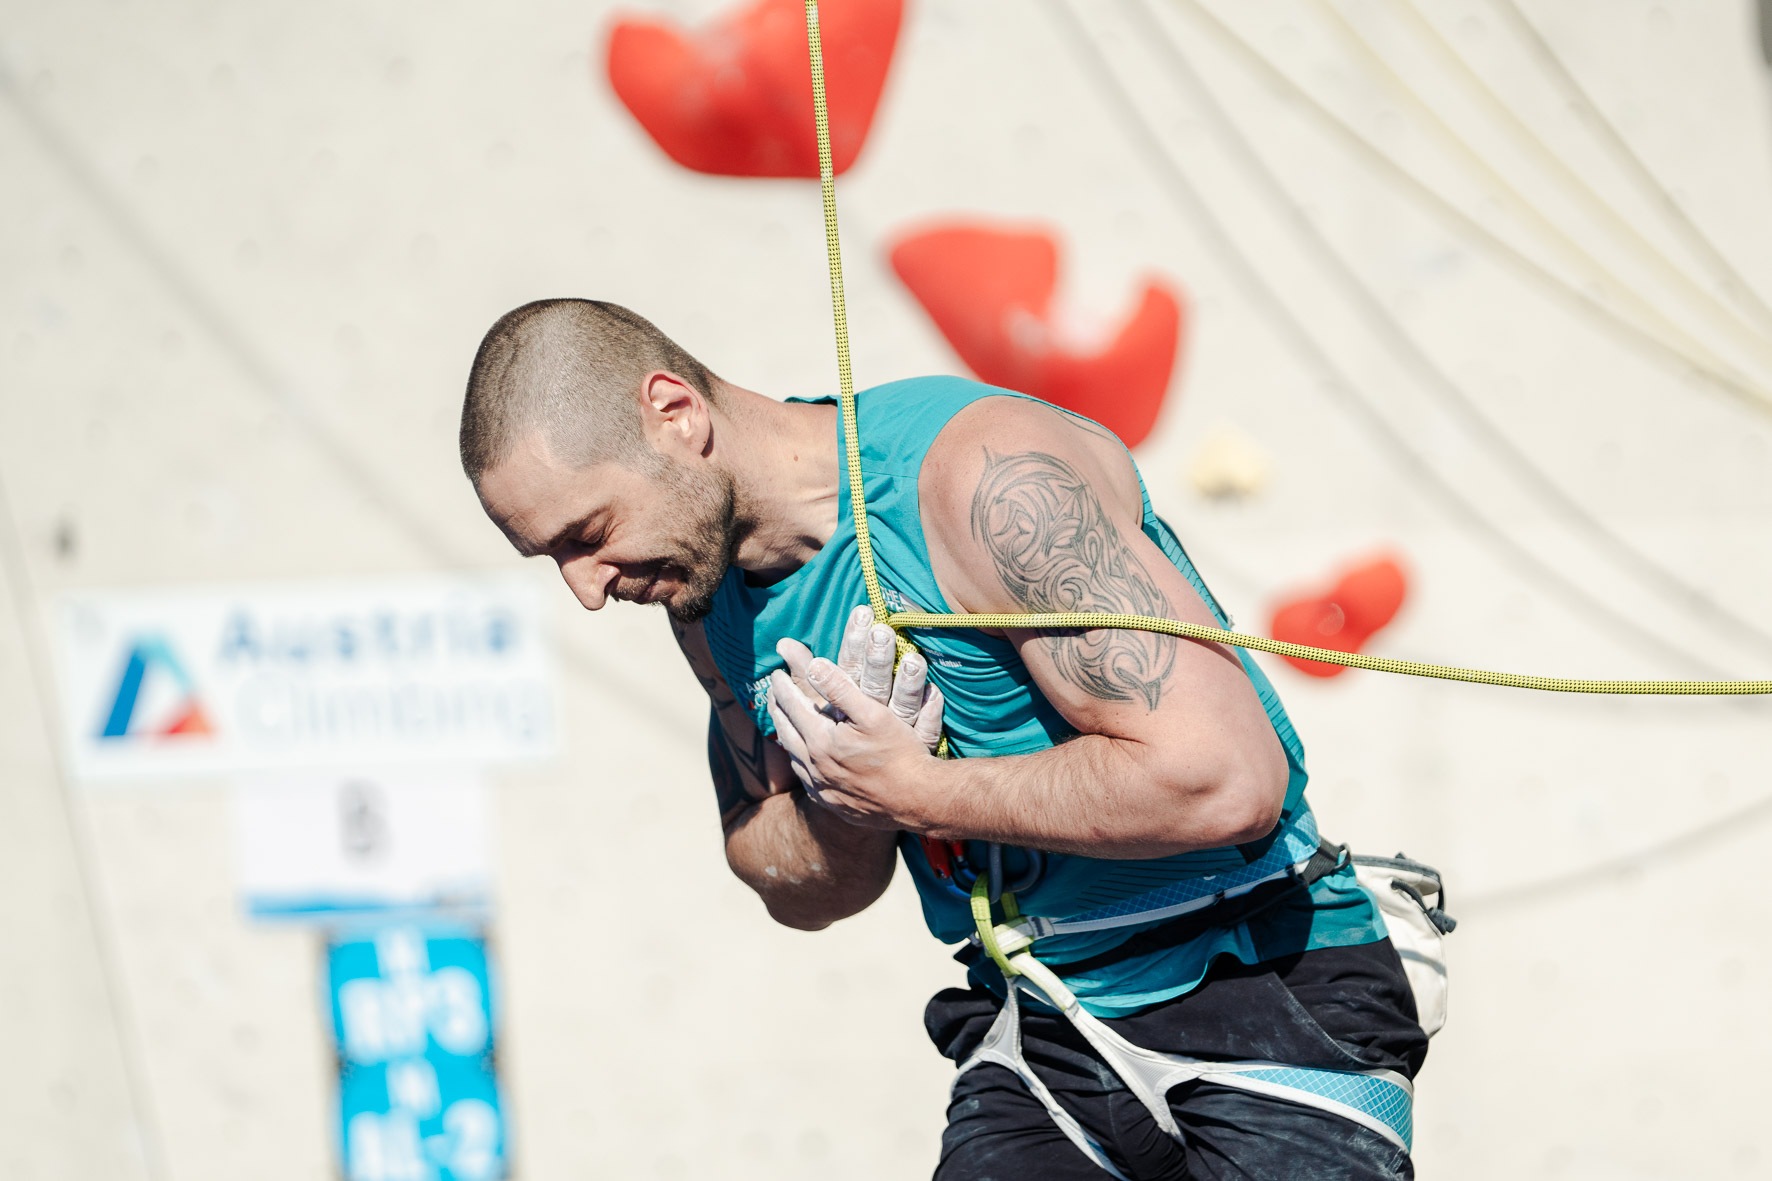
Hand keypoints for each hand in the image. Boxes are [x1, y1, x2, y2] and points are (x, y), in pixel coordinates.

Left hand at [766, 608, 944, 827]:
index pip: (792, 707)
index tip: (776, 673)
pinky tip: (805, 760)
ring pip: (793, 757)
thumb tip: (813, 666)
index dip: (782, 688)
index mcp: (821, 742)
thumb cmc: (900, 754)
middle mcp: (814, 767)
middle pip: (786, 732)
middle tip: (773, 693)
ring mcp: (822, 789)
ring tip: (784, 722)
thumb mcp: (873, 714)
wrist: (918, 802)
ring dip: (786, 735)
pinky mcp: (832, 804)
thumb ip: (841, 689)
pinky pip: (806, 780)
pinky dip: (799, 763)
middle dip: (778, 709)